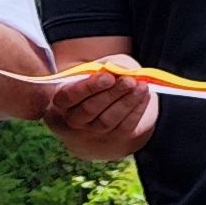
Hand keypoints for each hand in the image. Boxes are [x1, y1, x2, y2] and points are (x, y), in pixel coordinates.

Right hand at [39, 57, 157, 154]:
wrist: (105, 110)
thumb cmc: (97, 84)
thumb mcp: (96, 69)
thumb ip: (104, 65)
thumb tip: (119, 68)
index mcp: (60, 102)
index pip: (69, 96)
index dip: (88, 87)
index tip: (108, 77)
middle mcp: (72, 121)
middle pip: (89, 110)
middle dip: (112, 94)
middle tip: (129, 81)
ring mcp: (92, 134)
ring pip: (108, 120)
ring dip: (127, 102)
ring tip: (141, 86)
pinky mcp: (113, 140)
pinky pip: (124, 127)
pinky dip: (137, 110)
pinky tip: (145, 96)